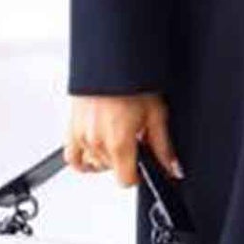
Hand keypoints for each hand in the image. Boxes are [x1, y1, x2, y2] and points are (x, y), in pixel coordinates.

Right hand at [65, 93, 182, 187]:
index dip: (137, 176)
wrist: (111, 62)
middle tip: (133, 140)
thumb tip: (172, 168)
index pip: (125, 181)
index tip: (142, 166)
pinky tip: (96, 149)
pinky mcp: (71, 128)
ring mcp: (81, 136)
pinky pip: (72, 156)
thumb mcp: (156, 114)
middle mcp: (97, 143)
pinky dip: (83, 158)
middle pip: (111, 170)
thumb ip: (163, 147)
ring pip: (94, 164)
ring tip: (116, 138)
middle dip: (124, 160)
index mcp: (118, 143)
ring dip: (106, 158)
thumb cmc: (132, 83)